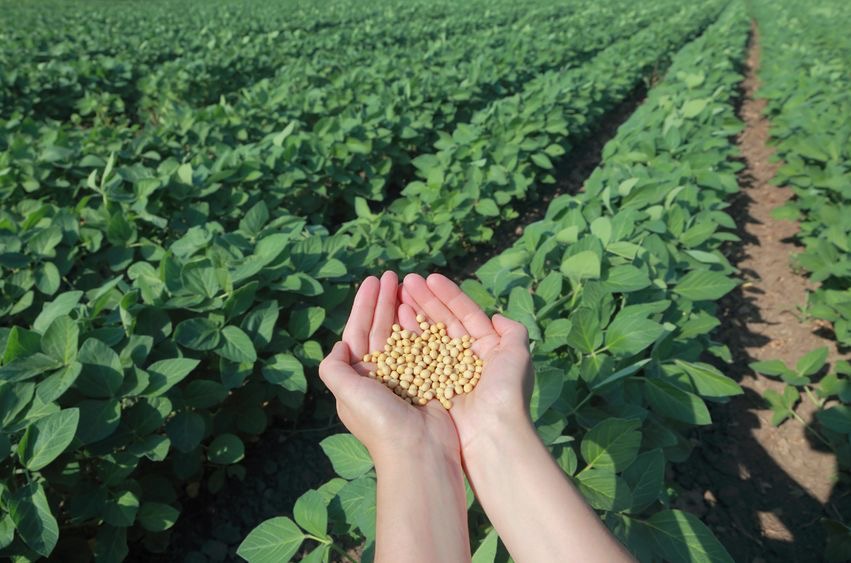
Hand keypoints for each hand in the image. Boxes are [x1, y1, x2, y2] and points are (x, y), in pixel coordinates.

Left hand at [318, 272, 458, 458]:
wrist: (419, 452)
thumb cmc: (380, 423)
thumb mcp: (346, 393)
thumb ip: (334, 368)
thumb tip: (337, 345)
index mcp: (358, 378)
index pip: (358, 332)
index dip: (363, 305)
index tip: (371, 280)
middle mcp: (380, 376)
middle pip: (380, 328)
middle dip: (384, 301)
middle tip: (391, 274)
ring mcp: (405, 377)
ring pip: (402, 333)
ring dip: (404, 308)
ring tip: (409, 284)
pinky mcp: (428, 379)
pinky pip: (424, 346)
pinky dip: (424, 327)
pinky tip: (426, 309)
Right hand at [397, 273, 534, 450]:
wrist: (492, 434)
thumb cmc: (506, 392)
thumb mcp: (518, 355)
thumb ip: (513, 331)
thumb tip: (498, 317)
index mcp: (489, 349)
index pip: (466, 315)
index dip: (449, 295)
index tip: (430, 278)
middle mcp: (467, 359)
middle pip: (444, 322)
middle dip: (427, 300)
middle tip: (407, 281)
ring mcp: (448, 372)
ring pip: (429, 336)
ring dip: (414, 314)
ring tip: (398, 295)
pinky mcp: (432, 387)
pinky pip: (418, 357)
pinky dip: (408, 338)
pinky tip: (396, 321)